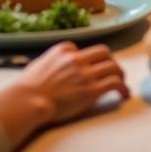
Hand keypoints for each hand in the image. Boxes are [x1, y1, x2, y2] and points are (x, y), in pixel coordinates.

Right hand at [0, 42, 127, 150]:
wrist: (27, 101)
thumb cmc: (26, 89)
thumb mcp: (38, 64)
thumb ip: (51, 61)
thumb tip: (55, 64)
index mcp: (64, 51)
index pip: (83, 50)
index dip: (90, 58)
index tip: (93, 66)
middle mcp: (77, 60)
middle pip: (104, 53)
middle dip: (110, 61)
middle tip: (113, 70)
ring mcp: (85, 75)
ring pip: (113, 67)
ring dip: (120, 74)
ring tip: (122, 81)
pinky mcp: (91, 91)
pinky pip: (114, 83)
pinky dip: (123, 87)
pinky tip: (124, 94)